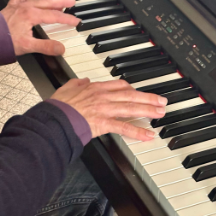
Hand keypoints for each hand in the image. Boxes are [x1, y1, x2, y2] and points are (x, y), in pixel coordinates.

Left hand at [0, 0, 78, 56]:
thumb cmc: (2, 42)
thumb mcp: (27, 46)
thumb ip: (46, 47)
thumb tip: (60, 49)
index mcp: (31, 14)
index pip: (54, 16)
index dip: (67, 19)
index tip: (76, 22)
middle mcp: (25, 7)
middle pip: (48, 3)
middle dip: (61, 2)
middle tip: (72, 2)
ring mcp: (17, 6)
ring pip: (37, 0)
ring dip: (48, 1)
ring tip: (56, 3)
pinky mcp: (9, 8)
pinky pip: (22, 0)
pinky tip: (29, 1)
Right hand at [50, 78, 164, 140]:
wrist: (55, 118)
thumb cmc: (58, 107)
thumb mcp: (66, 88)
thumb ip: (76, 84)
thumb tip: (82, 80)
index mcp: (95, 88)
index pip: (119, 86)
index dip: (131, 89)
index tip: (138, 92)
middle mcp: (103, 97)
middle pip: (131, 95)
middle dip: (148, 98)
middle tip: (161, 101)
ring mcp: (105, 110)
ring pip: (131, 108)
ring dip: (148, 110)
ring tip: (160, 113)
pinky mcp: (104, 123)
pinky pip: (124, 127)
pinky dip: (137, 132)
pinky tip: (148, 135)